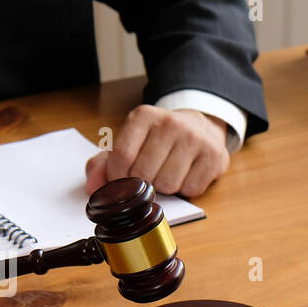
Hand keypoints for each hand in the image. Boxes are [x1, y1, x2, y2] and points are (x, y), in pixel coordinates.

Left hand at [85, 104, 230, 198]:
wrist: (200, 128)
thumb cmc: (159, 141)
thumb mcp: (130, 143)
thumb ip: (104, 164)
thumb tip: (92, 188)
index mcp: (144, 116)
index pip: (121, 157)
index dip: (118, 177)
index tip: (122, 178)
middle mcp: (171, 123)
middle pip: (144, 174)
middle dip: (144, 183)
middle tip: (150, 174)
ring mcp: (195, 139)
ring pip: (168, 185)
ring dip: (165, 187)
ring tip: (169, 172)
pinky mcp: (214, 156)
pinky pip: (191, 190)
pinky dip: (186, 189)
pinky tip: (187, 174)